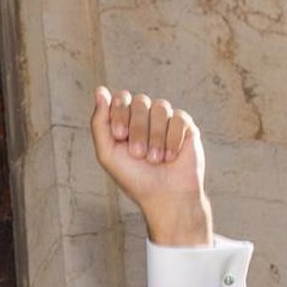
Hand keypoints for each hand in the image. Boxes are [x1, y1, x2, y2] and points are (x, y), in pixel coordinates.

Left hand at [90, 87, 212, 246]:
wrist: (164, 196)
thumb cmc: (134, 178)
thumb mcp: (108, 153)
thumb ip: (100, 122)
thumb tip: (100, 90)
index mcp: (125, 122)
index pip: (121, 98)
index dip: (120, 114)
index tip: (120, 137)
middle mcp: (145, 118)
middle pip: (140, 101)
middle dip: (137, 129)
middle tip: (137, 154)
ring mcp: (166, 121)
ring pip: (160, 107)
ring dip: (155, 137)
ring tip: (154, 159)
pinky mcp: (186, 126)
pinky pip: (178, 117)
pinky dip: (172, 140)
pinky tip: (170, 157)